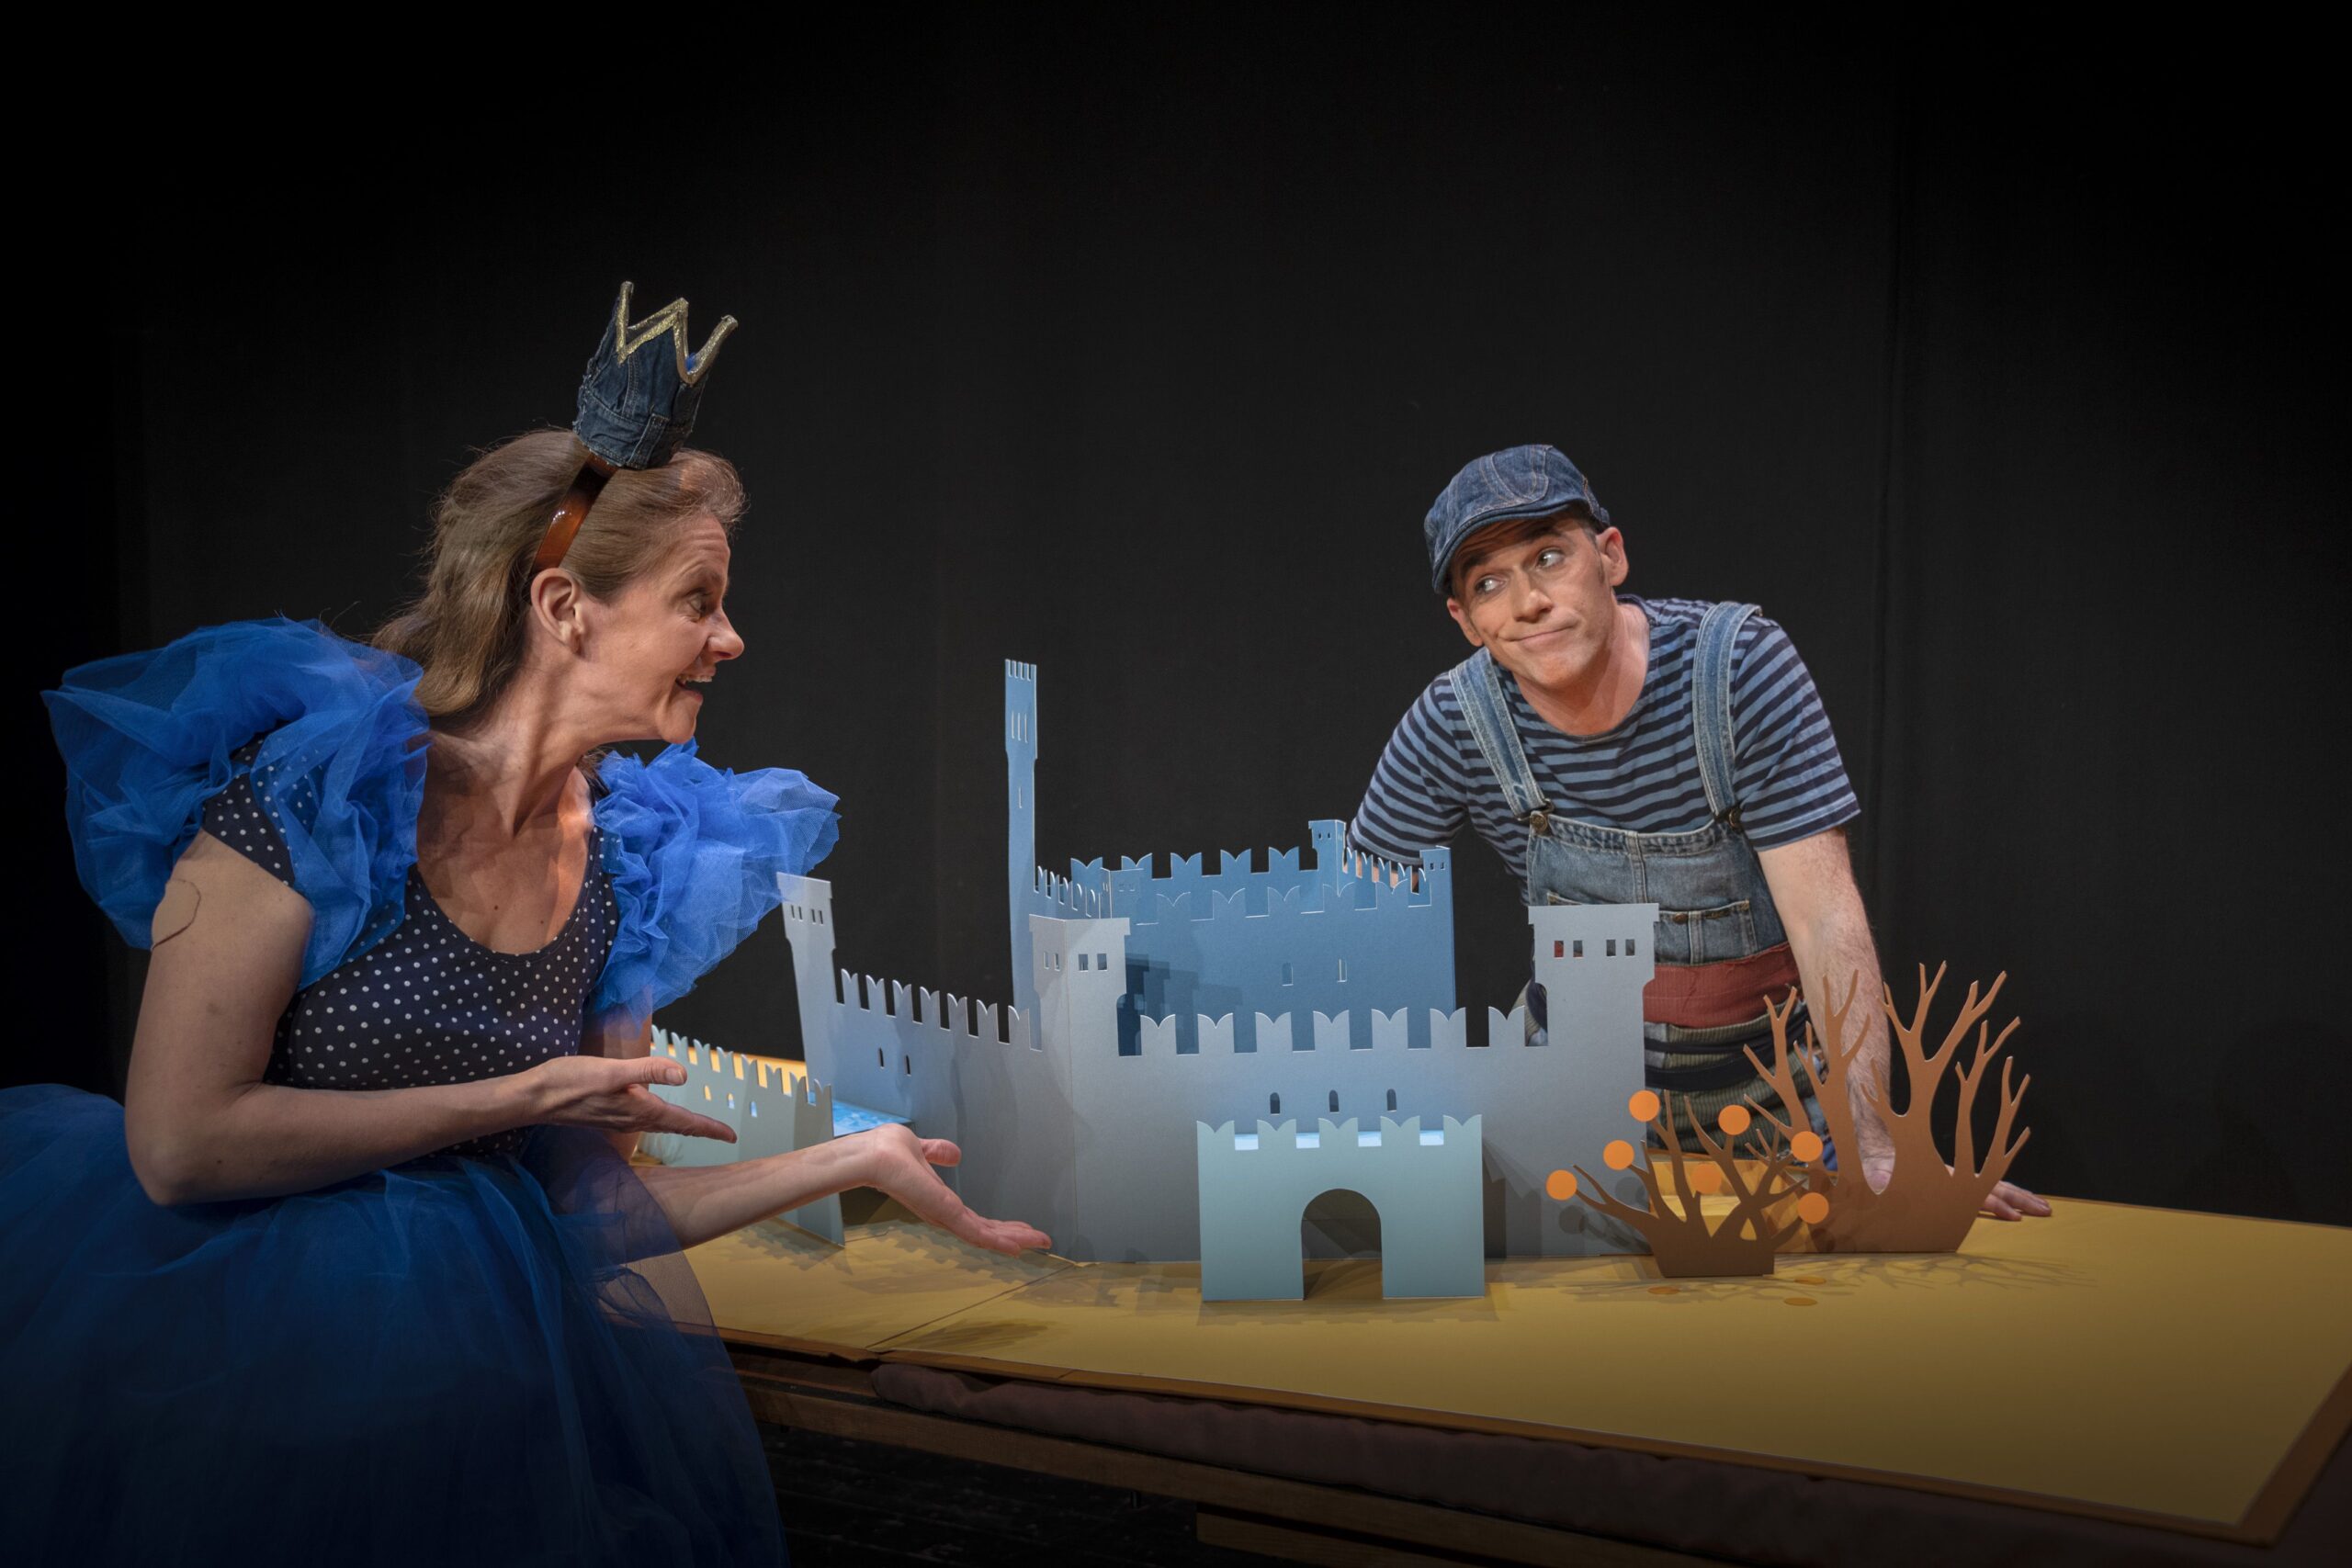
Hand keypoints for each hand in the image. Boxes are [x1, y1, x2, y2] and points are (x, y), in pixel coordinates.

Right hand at [526, 1055, 736, 1142]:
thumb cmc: (571, 1080)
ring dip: (681, 1126)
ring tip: (698, 1125)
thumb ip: (648, 1071)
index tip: (731, 1136)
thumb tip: (684, 1075)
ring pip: (660, 1125)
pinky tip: (657, 1115)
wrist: (536, 1097)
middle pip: (676, 1126)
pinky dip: (661, 1120)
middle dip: (700, 1129)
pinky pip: (644, 1121)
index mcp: (640, 1110)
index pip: (684, 1121)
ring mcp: (620, 1120)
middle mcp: (633, 1120)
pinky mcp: (608, 1115)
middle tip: (723, 1133)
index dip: (709, 1128)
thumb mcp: (613, 1071)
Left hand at [851, 1124, 1050, 1255]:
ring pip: (986, 1234)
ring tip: (1040, 1242)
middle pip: (986, 1230)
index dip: (999, 1224)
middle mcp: (944, 1213)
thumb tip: (956, 1154)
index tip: (1023, 1227)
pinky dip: (997, 1241)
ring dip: (1014, 1239)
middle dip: (1014, 1235)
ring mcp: (945, 1215)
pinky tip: (1017, 1247)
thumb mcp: (922, 1149)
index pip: (975, 1218)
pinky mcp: (945, 1213)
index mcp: (939, 1200)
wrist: (874, 1155)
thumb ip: (937, 1152)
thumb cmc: (888, 1150)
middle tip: (1042, 1240)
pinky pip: (975, 1232)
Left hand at [1858, 1153, 2050, 1219]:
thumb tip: (1880, 1185)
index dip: (1994, 1206)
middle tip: (2046, 1211)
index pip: (1975, 1195)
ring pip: (1997, 1186)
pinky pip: (1989, 1186)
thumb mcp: (1879, 1176)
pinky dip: (2009, 1192)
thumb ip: (1882, 1184)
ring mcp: (1961, 1178)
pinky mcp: (1959, 1180)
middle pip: (1995, 1188)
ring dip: (2022, 1197)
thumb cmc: (1878, 1167)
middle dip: (2021, 1200)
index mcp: (1942, 1180)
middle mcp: (1957, 1178)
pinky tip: (2022, 1201)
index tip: (2015, 1217)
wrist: (1880, 1145)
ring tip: (2045, 1207)